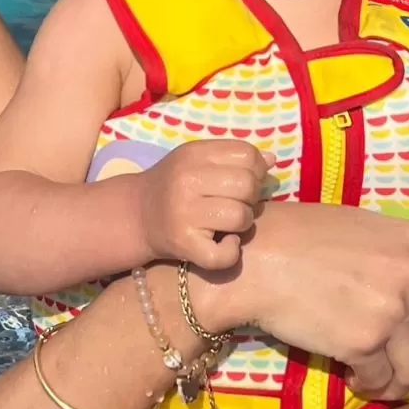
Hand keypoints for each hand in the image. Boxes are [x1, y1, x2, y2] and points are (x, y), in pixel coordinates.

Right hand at [137, 141, 272, 269]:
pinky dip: (230, 252)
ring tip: (229, 224)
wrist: (136, 216)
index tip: (245, 181)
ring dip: (243, 224)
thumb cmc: (174, 186)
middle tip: (237, 204)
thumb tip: (272, 160)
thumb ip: (232, 157)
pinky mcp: (184, 244)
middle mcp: (186, 180)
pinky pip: (225, 254)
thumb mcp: (197, 161)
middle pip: (247, 185)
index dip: (256, 169)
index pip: (246, 154)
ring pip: (241, 217)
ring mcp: (184, 213)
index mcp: (193, 154)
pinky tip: (223, 244)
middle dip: (251, 198)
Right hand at [193, 201, 408, 396]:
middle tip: (402, 376)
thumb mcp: (365, 233)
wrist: (258, 257)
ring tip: (375, 379)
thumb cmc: (302, 238)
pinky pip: (381, 379)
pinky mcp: (363, 341)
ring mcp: (390, 310)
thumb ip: (400, 263)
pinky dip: (370, 387)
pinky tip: (353, 377)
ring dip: (398, 383)